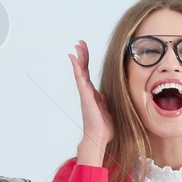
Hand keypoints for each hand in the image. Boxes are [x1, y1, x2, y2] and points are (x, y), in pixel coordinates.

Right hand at [70, 40, 113, 165]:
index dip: (86, 62)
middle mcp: (87, 92)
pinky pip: (81, 79)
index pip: (88, 74)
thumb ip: (104, 102)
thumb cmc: (103, 128)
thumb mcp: (107, 111)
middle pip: (83, 70)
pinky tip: (74, 60)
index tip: (84, 50)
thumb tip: (103, 95)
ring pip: (80, 73)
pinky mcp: (86, 96)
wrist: (99, 138)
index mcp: (93, 94)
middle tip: (79, 43)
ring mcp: (85, 94)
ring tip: (76, 47)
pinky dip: (77, 69)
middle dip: (82, 56)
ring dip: (79, 59)